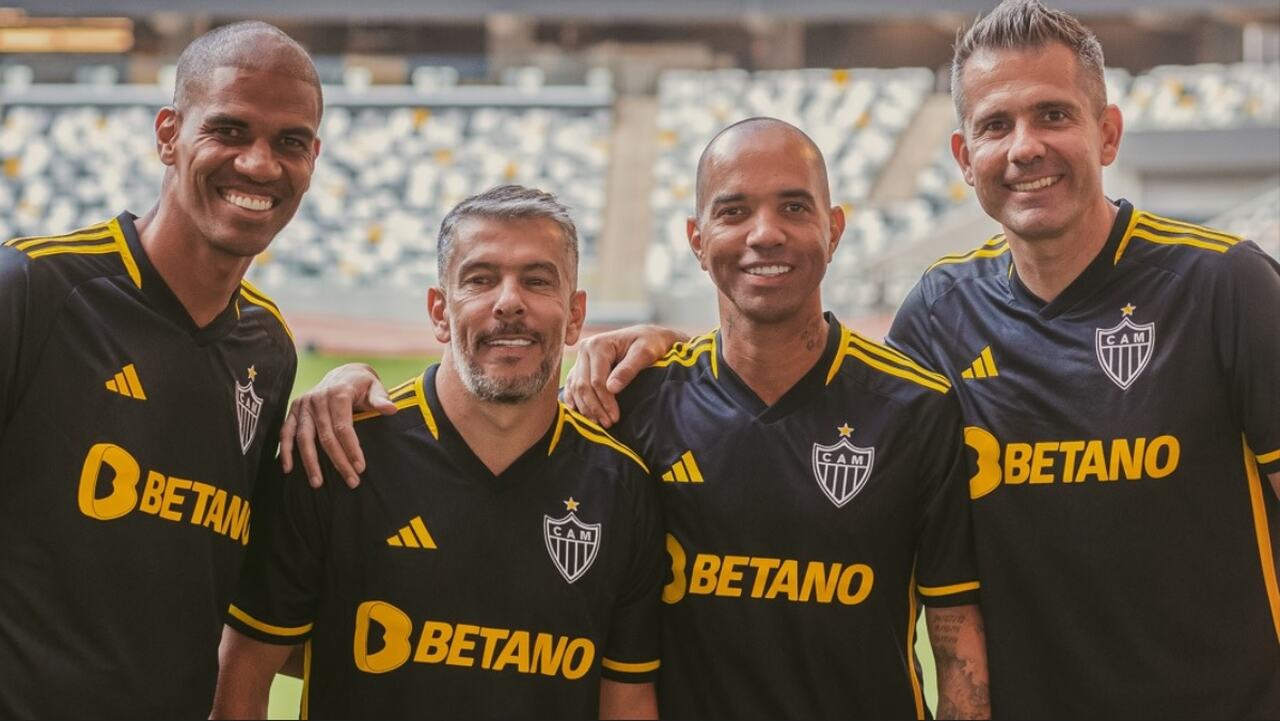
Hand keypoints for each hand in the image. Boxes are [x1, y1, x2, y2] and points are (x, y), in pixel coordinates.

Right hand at [279, 363, 395, 487]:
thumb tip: (392, 409)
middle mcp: (318, 398)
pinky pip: (286, 432)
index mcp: (338, 393)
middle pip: (325, 437)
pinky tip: (288, 469)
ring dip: (310, 462)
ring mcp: (304, 404)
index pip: (343, 427)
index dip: (351, 449)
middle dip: (338, 461)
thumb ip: (381, 399)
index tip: (360, 468)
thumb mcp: (374, 387)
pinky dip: (285, 450)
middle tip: (351, 482)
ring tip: (318, 484)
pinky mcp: (294, 410)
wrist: (343, 373)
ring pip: (304, 438)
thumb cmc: (362, 384)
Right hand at [563, 325, 684, 427]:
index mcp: (598, 344)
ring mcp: (581, 358)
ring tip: (598, 423)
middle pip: (583, 385)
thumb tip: (612, 388)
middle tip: (607, 424)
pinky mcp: (581, 366)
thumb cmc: (650, 343)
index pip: (596, 380)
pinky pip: (572, 385)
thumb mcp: (645, 353)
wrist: (648, 336)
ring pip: (575, 388)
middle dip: (594, 407)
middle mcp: (585, 349)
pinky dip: (575, 400)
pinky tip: (580, 413)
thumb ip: (629, 369)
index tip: (615, 417)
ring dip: (585, 408)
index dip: (605, 401)